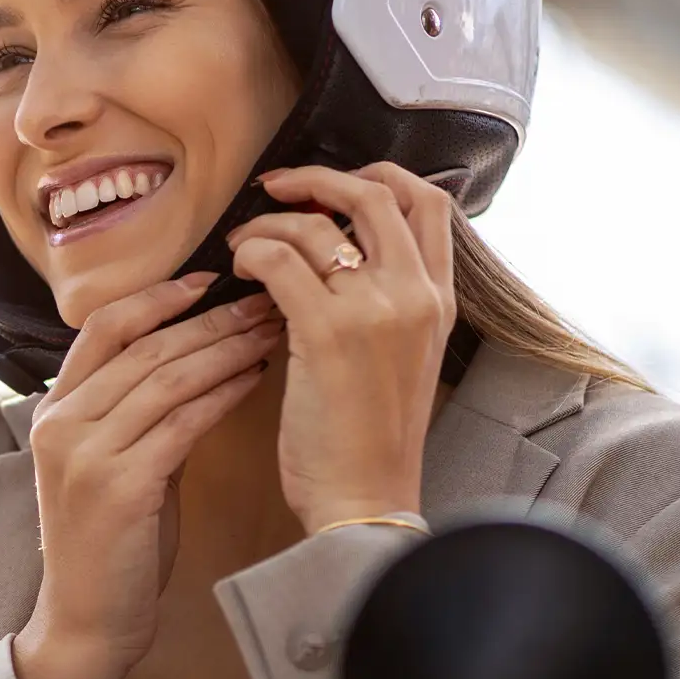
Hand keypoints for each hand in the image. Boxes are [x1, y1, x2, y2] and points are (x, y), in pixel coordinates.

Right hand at [14, 272, 284, 678]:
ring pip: (166, 377)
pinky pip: (181, 422)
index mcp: (55, 411)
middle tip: (265, 295)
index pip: (103, 327)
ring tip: (271, 328)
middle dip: (210, 318)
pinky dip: (223, 394)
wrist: (88, 621)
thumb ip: (138, 414)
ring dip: (226, 347)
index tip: (210, 278)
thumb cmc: (112, 546)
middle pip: (143, 345)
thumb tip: (194, 362)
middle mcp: (62, 423)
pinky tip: (256, 377)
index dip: (157, 297)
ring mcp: (86, 453)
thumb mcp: (115, 466)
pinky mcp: (119, 486)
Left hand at [226, 162, 455, 534]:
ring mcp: (375, 311)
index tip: (333, 188)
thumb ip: (390, 306)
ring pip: (318, 225)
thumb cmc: (371, 443)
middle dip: (320, 179)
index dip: (378, 178)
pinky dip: (252, 252)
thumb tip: (343, 255)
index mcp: (439, 302)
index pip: (429, 204)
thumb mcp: (404, 362)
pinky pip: (280, 259)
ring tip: (243, 244)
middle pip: (378, 194)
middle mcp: (415, 297)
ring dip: (270, 223)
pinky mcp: (328, 333)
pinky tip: (240, 271)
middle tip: (278, 189)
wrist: (365, 501)